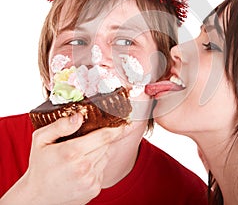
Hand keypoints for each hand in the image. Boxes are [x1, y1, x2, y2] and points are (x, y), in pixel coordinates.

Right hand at [0, 113, 122, 204]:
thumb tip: (79, 116)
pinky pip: (102, 169)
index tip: (125, 122)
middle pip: (106, 144)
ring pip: (105, 156)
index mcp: (71, 152)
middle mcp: (83, 167)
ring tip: (81, 155)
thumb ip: (60, 125)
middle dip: (102, 138)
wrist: (37, 198)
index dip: (116, 128)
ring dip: (99, 151)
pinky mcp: (94, 189)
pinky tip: (82, 167)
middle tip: (89, 138)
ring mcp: (90, 180)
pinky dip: (97, 164)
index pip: (104, 136)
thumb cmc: (39, 166)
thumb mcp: (40, 140)